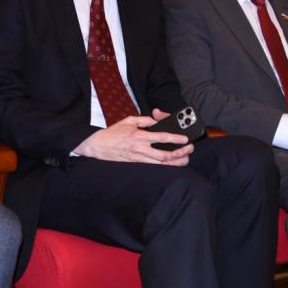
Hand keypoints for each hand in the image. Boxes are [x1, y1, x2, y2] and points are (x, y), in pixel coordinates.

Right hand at [73, 109, 192, 164]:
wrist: (98, 146)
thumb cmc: (113, 132)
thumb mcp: (129, 120)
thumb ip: (145, 120)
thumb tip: (157, 120)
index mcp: (139, 136)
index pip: (161, 138)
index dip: (175, 139)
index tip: (184, 139)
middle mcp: (140, 149)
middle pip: (164, 155)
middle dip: (179, 153)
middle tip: (189, 149)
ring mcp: (138, 159)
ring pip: (161, 164)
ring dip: (175, 163)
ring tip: (186, 159)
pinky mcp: (136, 165)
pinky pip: (154, 167)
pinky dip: (165, 167)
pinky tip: (173, 164)